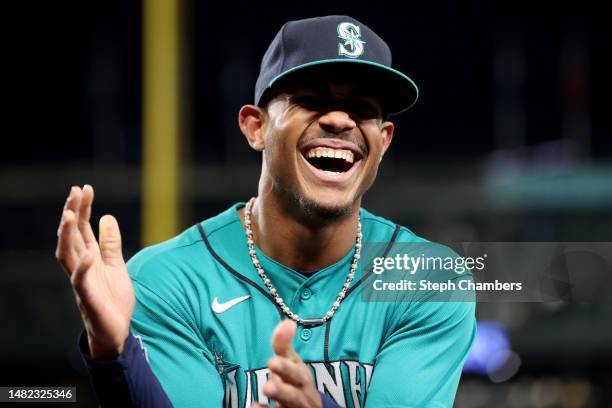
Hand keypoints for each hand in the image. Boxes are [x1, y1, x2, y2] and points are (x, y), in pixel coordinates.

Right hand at [55, 185, 134, 359]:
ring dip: (68, 235)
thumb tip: (107, 217)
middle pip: (71, 237)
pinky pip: (81, 282)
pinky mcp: (88, 298)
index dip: (82, 209)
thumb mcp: (116, 266)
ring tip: (71, 214)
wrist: (116, 331)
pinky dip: (83, 267)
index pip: (81, 230)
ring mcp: (82, 283)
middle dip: (72, 214)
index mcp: (88, 259)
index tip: (85, 188)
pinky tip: (89, 253)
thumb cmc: (113, 299)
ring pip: (67, 256)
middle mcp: (81, 268)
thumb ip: (111, 244)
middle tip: (75, 191)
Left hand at [253, 320, 321, 407]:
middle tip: (269, 379)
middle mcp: (301, 392)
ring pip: (291, 402)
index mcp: (300, 375)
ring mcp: (297, 406)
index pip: (294, 368)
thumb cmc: (296, 382)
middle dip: (283, 383)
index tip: (272, 361)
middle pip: (295, 389)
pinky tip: (254, 407)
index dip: (285, 367)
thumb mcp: (291, 363)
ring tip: (266, 389)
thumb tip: (288, 322)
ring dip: (279, 395)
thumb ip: (284, 345)